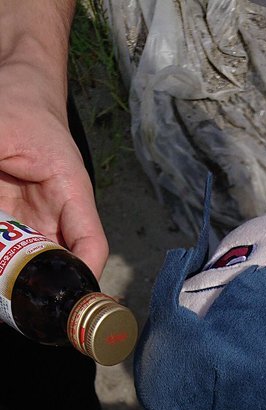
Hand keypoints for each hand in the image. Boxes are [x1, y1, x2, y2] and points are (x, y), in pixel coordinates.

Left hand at [0, 56, 107, 275]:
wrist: (13, 88)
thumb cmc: (17, 101)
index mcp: (71, 193)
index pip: (90, 246)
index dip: (82, 277)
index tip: (63, 299)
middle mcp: (55, 217)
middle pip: (56, 265)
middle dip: (35, 284)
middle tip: (10, 291)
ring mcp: (31, 223)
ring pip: (26, 264)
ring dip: (10, 275)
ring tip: (0, 283)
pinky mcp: (9, 224)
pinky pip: (6, 252)